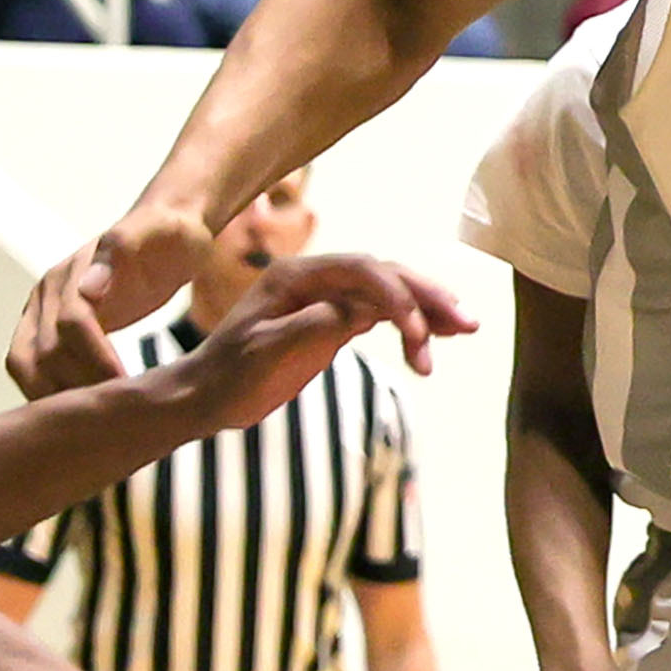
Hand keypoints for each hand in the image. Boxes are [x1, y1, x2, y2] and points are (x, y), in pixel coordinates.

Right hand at [10, 202, 213, 395]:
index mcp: (70, 273)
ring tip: (98, 419)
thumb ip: (123, 249)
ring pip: (27, 367)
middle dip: (75, 384)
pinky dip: (54, 394)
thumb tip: (88, 286)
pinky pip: (36, 370)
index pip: (70, 325)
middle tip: (115, 413)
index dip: (95, 356)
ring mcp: (41, 314)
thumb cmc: (169, 232)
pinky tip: (86, 412)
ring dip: (56, 396)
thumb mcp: (160, 231)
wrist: (167, 230)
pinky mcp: (50, 332)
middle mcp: (46, 295)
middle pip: (40, 353)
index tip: (126, 382)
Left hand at [163, 254, 474, 432]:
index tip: (420, 333)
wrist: (202, 398)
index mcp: (300, 274)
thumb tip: (371, 311)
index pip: (365, 271)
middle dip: (428, 298)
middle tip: (467, 323)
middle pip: (387, 276)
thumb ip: (321, 322)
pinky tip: (430, 344)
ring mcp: (328, 298)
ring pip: (390, 294)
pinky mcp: (334, 320)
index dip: (398, 296)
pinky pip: (382, 315)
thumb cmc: (230, 375)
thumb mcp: (271, 348)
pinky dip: (409, 327)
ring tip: (464, 330)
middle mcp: (319, 278)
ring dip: (427, 312)